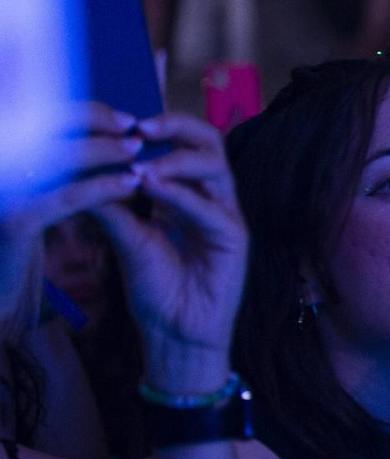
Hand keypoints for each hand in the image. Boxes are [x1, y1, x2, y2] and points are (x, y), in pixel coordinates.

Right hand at [0, 103, 149, 340]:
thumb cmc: (14, 239)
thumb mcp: (27, 191)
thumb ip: (49, 162)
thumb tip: (94, 128)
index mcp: (2, 152)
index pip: (35, 113)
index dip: (80, 112)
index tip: (120, 118)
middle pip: (42, 125)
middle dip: (93, 123)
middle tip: (133, 129)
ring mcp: (2, 190)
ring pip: (58, 157)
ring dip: (103, 151)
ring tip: (136, 153)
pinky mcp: (15, 222)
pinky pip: (69, 196)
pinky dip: (104, 186)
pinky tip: (132, 185)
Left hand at [90, 114, 249, 394]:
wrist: (174, 333)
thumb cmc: (155, 290)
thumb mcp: (126, 238)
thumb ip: (114, 205)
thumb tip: (85, 169)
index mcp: (189, 195)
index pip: (185, 144)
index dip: (159, 128)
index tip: (121, 125)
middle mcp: (212, 199)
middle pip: (210, 143)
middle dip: (177, 127)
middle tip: (141, 128)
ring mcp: (227, 217)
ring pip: (217, 167)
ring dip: (178, 158)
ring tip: (143, 163)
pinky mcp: (235, 240)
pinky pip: (212, 208)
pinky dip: (182, 194)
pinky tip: (153, 188)